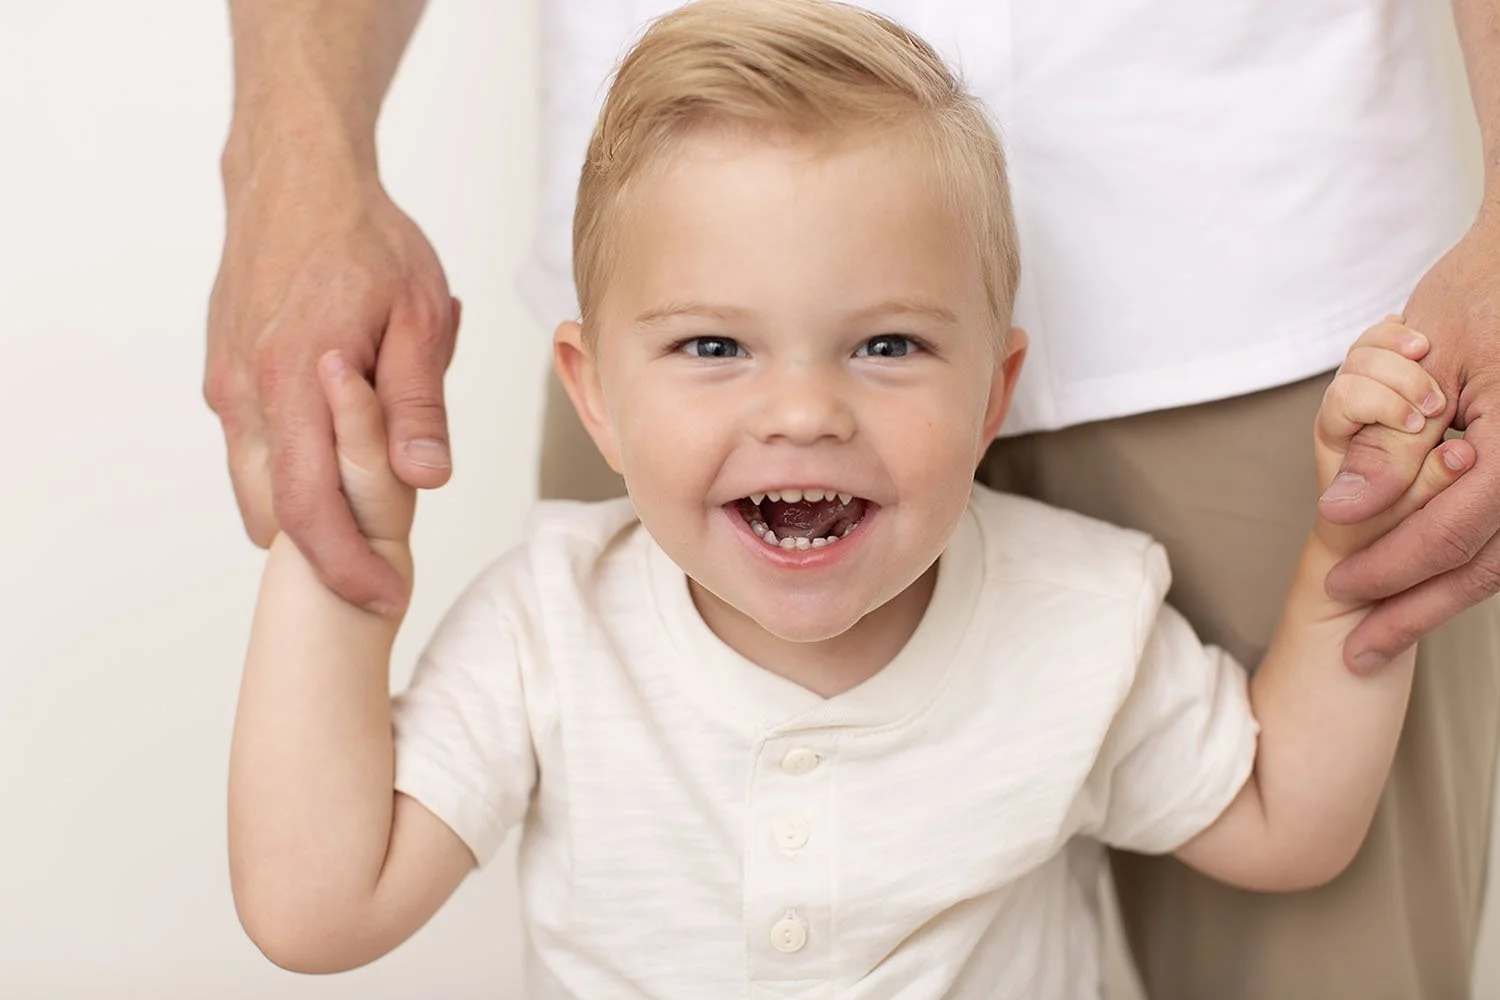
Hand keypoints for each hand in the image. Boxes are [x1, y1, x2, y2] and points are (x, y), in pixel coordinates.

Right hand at [204, 146, 456, 614]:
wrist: (296, 175)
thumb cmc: (367, 239)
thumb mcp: (418, 316)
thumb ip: (417, 404)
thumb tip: (424, 480)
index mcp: (295, 383)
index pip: (312, 511)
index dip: (346, 567)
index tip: (385, 598)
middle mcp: (247, 393)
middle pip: (275, 514)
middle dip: (325, 554)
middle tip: (382, 567)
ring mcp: (228, 385)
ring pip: (258, 485)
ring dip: (308, 514)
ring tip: (369, 514)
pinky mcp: (224, 375)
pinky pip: (254, 448)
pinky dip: (292, 472)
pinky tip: (339, 454)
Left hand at [1319, 212, 1499, 671]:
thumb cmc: (1488, 290)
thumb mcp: (1421, 361)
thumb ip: (1388, 442)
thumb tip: (1341, 512)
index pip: (1456, 529)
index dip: (1394, 567)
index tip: (1341, 590)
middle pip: (1487, 565)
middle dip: (1418, 610)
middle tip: (1359, 649)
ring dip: (1442, 598)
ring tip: (1384, 632)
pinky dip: (1468, 560)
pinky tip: (1423, 584)